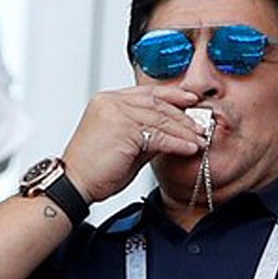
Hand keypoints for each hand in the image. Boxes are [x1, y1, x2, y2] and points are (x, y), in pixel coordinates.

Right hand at [62, 86, 205, 203]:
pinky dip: (177, 143)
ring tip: (200, 140)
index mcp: (108, 101)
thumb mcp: (126, 146)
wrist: (75, 185)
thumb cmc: (94, 169)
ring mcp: (116, 113)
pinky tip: (189, 149)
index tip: (191, 100)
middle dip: (183, 116)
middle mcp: (111, 102)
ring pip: (161, 119)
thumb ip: (147, 135)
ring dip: (184, 131)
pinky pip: (159, 135)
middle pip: (157, 104)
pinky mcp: (124, 129)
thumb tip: (171, 134)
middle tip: (202, 126)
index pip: (147, 93)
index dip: (173, 95)